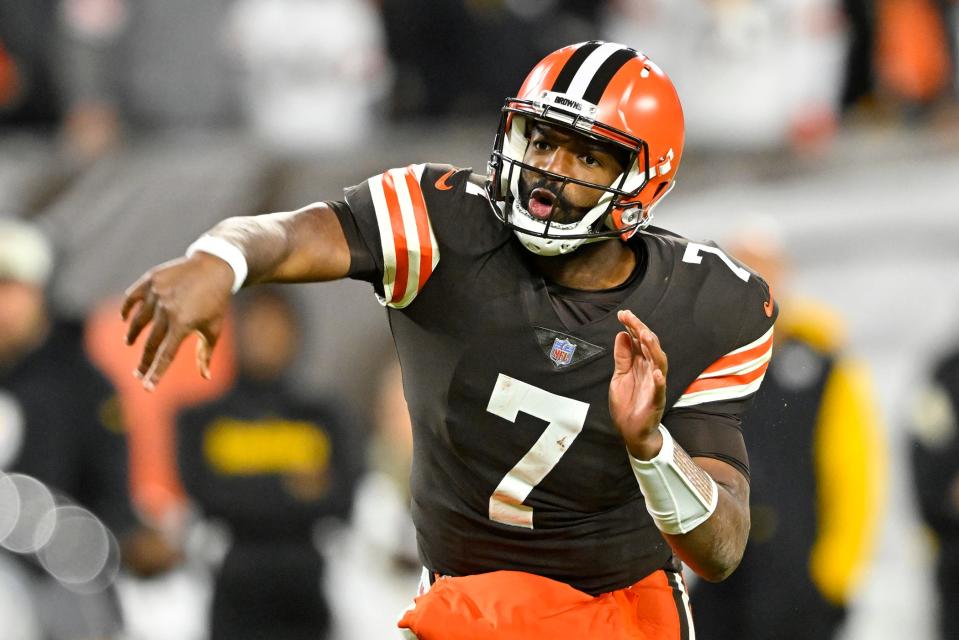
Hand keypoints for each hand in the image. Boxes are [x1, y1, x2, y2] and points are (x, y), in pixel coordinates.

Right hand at [121, 253, 233, 389]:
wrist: (214, 267)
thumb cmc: (216, 302)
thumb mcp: (214, 329)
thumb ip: (205, 354)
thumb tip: (206, 377)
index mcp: (183, 324)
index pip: (166, 355)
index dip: (156, 373)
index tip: (147, 387)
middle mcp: (167, 310)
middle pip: (150, 342)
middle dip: (143, 361)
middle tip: (137, 373)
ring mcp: (157, 293)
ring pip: (137, 320)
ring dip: (132, 335)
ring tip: (130, 343)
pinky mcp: (151, 280)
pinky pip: (132, 297)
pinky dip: (126, 309)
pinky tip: (124, 319)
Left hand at [609, 310, 667, 459]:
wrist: (631, 431)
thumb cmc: (628, 403)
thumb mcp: (619, 376)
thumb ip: (622, 357)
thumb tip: (622, 334)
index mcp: (641, 364)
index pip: (639, 341)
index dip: (632, 327)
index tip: (623, 314)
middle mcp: (650, 370)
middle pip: (649, 347)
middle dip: (641, 331)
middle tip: (630, 318)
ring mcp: (655, 385)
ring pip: (658, 363)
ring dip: (653, 349)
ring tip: (645, 336)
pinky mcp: (656, 401)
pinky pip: (660, 390)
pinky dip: (659, 381)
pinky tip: (656, 373)